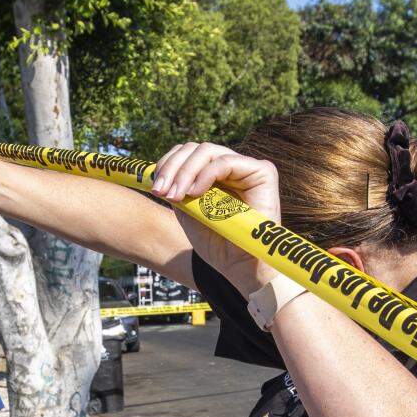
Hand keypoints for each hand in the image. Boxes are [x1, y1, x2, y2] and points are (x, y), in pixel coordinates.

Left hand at [150, 141, 281, 294]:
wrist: (241, 268)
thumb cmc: (218, 245)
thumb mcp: (188, 213)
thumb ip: (177, 190)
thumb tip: (157, 172)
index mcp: (216, 175)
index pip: (188, 154)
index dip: (168, 164)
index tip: (154, 187)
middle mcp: (232, 168)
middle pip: (195, 148)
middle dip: (172, 168)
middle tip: (160, 191)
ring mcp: (247, 168)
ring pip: (207, 151)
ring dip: (185, 172)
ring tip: (176, 196)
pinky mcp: (263, 172)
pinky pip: (225, 162)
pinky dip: (205, 174)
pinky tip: (195, 193)